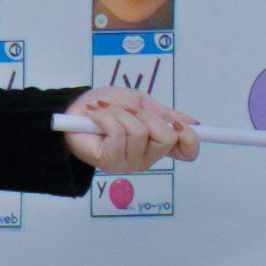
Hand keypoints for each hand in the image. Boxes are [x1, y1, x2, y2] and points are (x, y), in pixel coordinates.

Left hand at [59, 91, 200, 170]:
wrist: (73, 108)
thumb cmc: (105, 106)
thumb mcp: (140, 103)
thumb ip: (164, 114)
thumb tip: (192, 122)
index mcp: (157, 144)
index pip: (186, 152)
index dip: (191, 140)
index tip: (181, 125)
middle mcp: (146, 157)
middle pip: (166, 138)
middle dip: (148, 116)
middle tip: (130, 112)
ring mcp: (128, 163)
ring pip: (140, 133)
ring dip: (122, 114)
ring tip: (108, 112)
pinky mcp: (110, 162)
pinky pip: (119, 134)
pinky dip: (107, 118)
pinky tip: (96, 117)